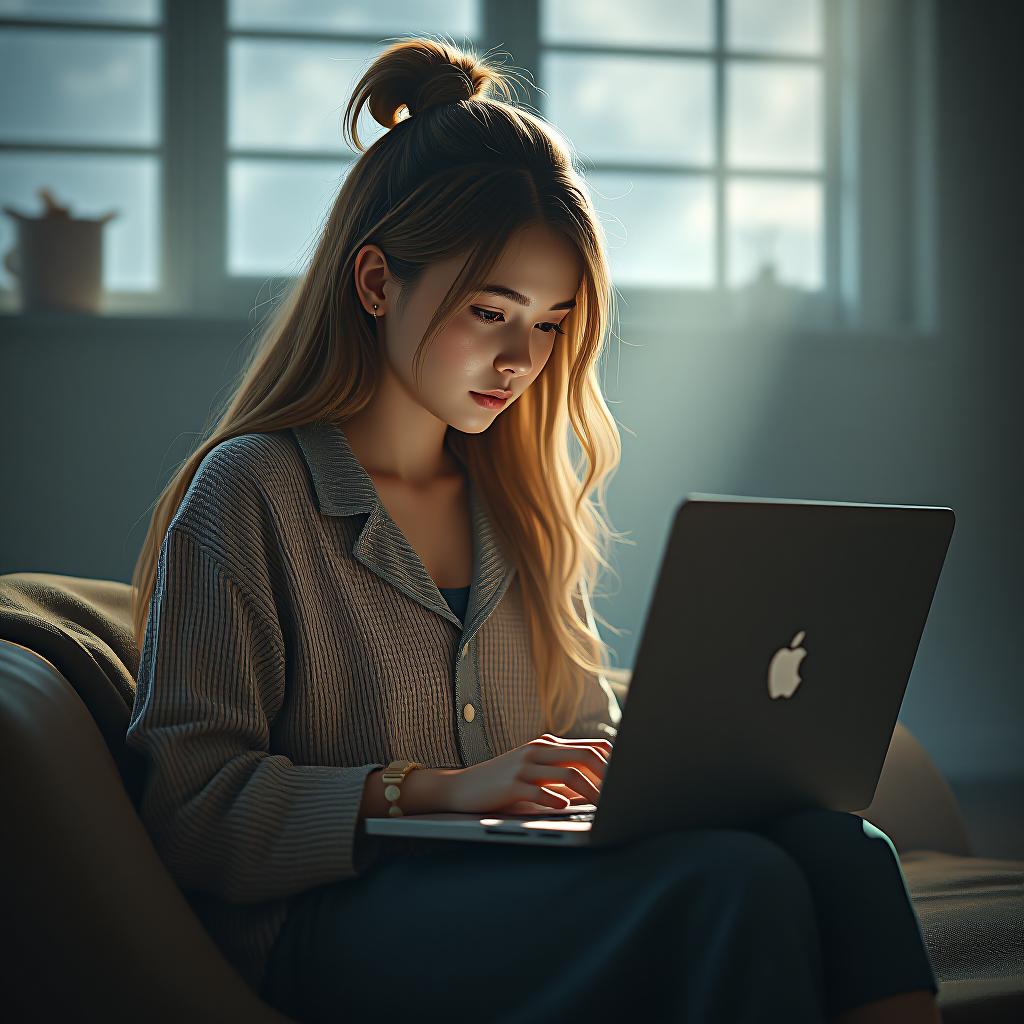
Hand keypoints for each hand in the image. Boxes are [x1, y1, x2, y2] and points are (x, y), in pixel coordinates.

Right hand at [446, 734, 611, 814]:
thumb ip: (561, 775)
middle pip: (585, 756)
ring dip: (590, 792)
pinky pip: (541, 791)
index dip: (613, 763)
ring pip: (568, 773)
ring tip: (601, 807)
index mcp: (548, 746)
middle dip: (608, 777)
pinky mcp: (512, 784)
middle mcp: (539, 750)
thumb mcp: (534, 773)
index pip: (591, 746)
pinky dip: (557, 800)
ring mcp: (525, 765)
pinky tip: (565, 808)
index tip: (627, 781)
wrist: (461, 787)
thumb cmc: (503, 784)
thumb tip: (598, 791)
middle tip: (620, 796)